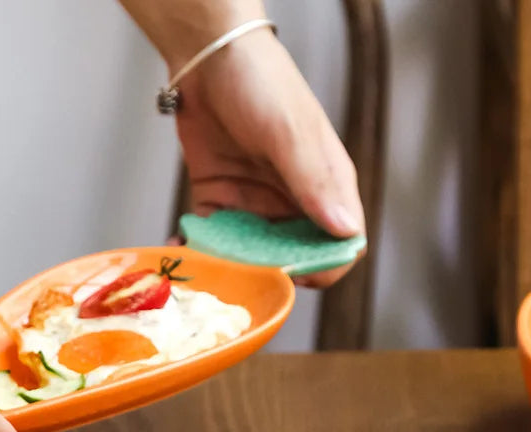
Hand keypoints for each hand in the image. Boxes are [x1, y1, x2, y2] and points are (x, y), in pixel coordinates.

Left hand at [172, 28, 364, 287]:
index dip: (325, 268)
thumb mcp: (290, 133)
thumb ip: (314, 184)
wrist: (206, 54)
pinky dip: (200, 252)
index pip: (340, 246)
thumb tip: (346, 232)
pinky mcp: (220, 203)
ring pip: (252, 257)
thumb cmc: (261, 83)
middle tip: (242, 278)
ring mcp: (256, 206)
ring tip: (207, 272)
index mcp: (326, 189)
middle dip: (271, 275)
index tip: (297, 276)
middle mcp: (294, 204)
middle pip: (294, 259)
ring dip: (232, 269)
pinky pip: (214, 241)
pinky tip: (183, 252)